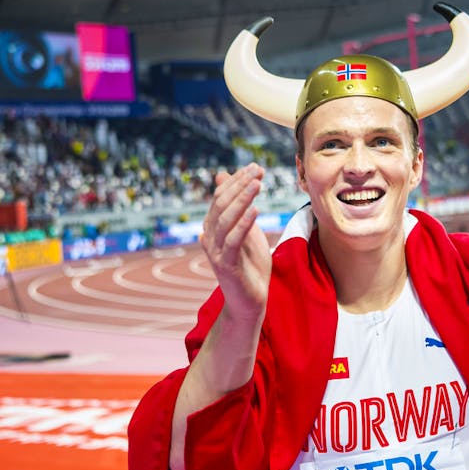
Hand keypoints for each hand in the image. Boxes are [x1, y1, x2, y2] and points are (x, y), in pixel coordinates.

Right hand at [200, 163, 271, 319]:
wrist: (250, 302)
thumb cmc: (251, 267)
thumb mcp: (248, 232)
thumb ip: (240, 208)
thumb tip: (225, 177)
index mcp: (213, 228)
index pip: (221, 197)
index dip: (237, 181)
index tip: (256, 167)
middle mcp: (210, 237)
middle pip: (221, 204)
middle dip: (240, 185)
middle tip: (258, 170)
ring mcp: (215, 252)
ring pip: (226, 219)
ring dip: (242, 199)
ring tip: (258, 184)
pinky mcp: (225, 265)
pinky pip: (233, 241)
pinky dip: (243, 224)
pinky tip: (256, 210)